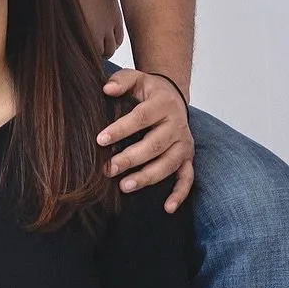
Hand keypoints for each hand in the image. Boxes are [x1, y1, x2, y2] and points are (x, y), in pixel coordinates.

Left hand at [99, 69, 193, 209]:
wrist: (174, 97)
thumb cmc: (149, 91)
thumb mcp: (136, 79)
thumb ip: (121, 81)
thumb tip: (106, 89)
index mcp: (163, 104)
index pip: (141, 117)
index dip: (121, 129)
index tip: (100, 139)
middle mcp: (177, 125)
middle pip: (154, 145)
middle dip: (130, 159)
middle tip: (108, 169)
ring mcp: (184, 144)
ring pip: (169, 164)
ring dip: (148, 177)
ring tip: (124, 186)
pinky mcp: (188, 158)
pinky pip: (187, 178)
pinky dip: (180, 194)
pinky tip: (167, 208)